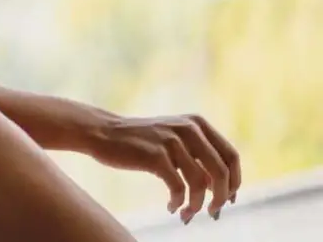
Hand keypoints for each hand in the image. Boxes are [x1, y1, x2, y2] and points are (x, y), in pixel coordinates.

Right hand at [86, 113, 241, 223]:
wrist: (103, 133)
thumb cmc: (140, 142)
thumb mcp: (174, 139)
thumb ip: (198, 156)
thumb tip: (224, 190)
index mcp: (197, 124)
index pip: (231, 156)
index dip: (235, 182)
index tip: (227, 200)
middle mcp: (188, 129)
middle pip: (222, 172)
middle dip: (221, 198)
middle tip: (212, 213)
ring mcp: (171, 141)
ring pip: (201, 184)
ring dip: (197, 205)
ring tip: (187, 214)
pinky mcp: (155, 156)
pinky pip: (178, 188)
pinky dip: (178, 203)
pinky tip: (171, 208)